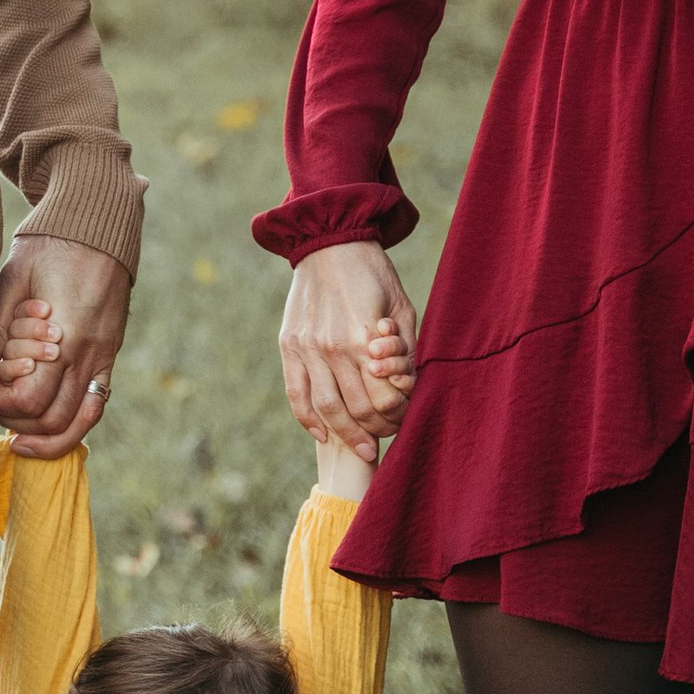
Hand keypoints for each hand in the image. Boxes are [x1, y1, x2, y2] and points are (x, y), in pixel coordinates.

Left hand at [0, 233, 131, 459]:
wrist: (100, 223)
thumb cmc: (51, 244)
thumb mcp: (13, 279)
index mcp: (63, 336)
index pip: (30, 400)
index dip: (3, 400)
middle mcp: (88, 353)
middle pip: (53, 420)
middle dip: (19, 421)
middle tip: (1, 399)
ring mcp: (104, 357)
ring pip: (81, 423)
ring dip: (48, 435)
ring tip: (21, 430)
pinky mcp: (110, 354)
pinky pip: (97, 404)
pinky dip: (72, 422)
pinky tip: (48, 418)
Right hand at [280, 241, 417, 461]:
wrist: (330, 244)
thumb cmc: (373, 274)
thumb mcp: (401, 306)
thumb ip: (403, 348)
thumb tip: (403, 386)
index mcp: (364, 338)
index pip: (383, 397)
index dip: (396, 416)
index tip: (402, 424)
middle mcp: (333, 348)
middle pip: (356, 408)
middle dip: (374, 431)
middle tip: (383, 442)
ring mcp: (308, 350)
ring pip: (326, 408)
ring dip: (345, 434)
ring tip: (359, 449)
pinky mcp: (290, 348)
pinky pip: (296, 394)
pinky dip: (308, 420)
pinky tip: (322, 434)